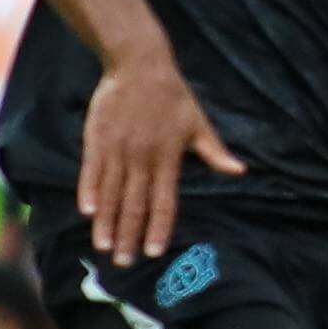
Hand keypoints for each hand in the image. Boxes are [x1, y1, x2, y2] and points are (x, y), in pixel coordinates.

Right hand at [79, 50, 243, 262]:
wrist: (139, 65)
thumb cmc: (174, 97)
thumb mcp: (199, 123)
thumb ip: (214, 152)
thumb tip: (240, 171)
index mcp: (168, 158)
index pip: (164, 202)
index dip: (158, 228)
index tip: (153, 252)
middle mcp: (141, 158)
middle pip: (134, 204)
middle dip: (128, 236)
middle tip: (123, 263)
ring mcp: (117, 149)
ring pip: (111, 193)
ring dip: (106, 222)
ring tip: (102, 247)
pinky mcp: (97, 140)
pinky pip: (91, 171)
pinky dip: (88, 191)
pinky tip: (87, 212)